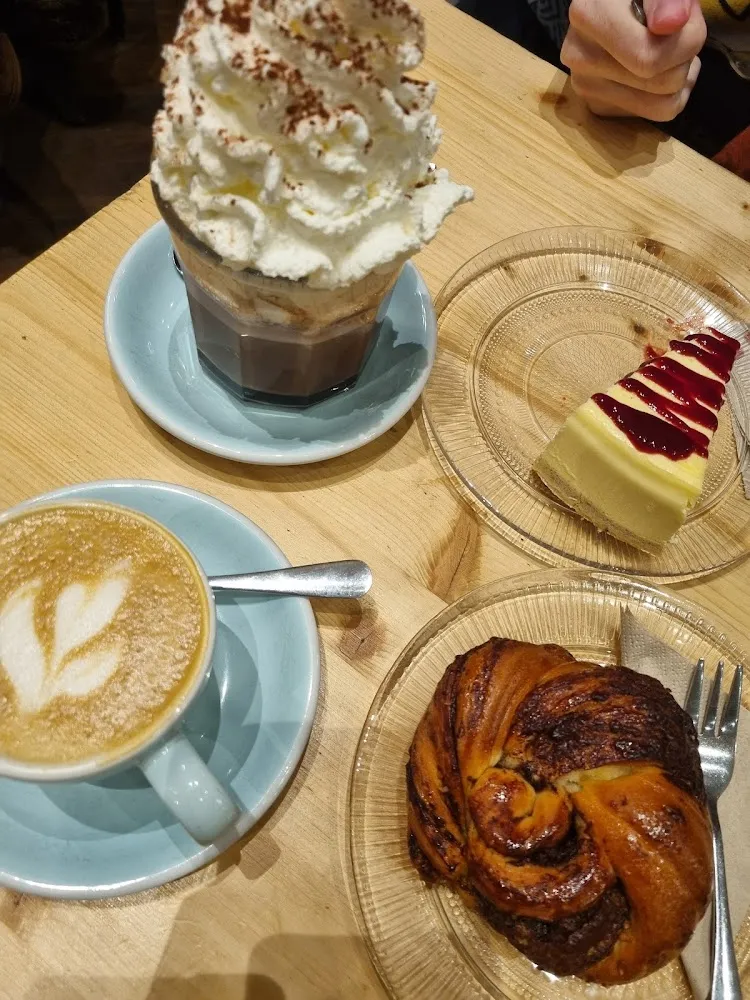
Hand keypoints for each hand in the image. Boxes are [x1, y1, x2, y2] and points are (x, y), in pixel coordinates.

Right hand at [561, 0, 706, 121]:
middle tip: (678, 31)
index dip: (688, 37)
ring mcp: (585, 86)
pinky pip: (654, 113)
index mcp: (588, 16)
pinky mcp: (598, 106)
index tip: (686, 14)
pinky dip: (668, 93)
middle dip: (685, 56)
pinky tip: (658, 67)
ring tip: (668, 47)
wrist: (617, 1)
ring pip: (663, 105)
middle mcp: (579, 57)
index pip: (650, 58)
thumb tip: (670, 24)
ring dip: (680, 75)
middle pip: (662, 83)